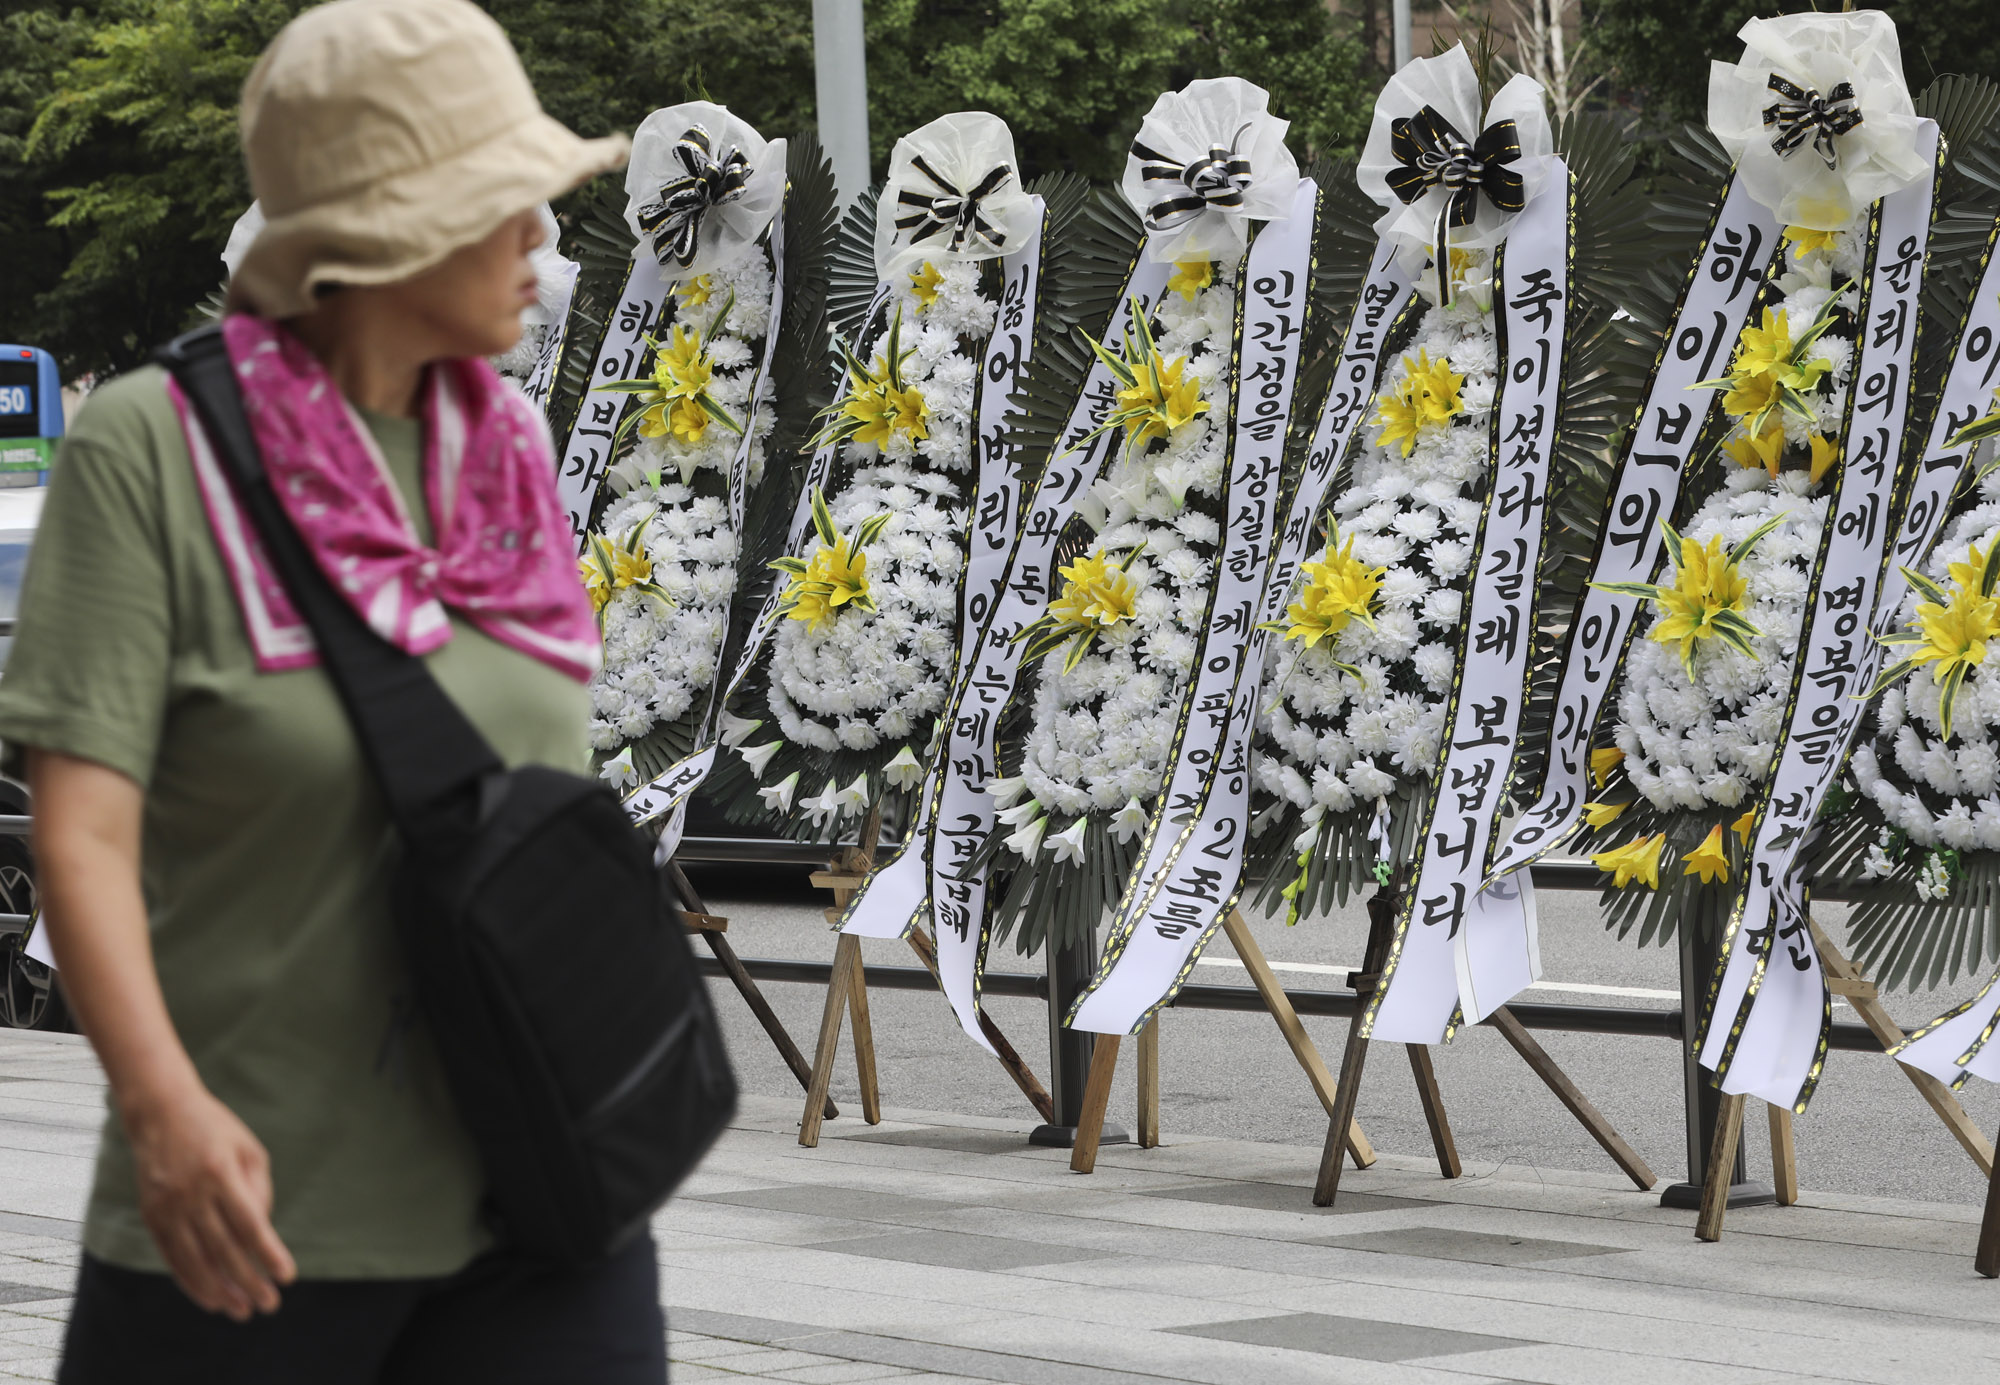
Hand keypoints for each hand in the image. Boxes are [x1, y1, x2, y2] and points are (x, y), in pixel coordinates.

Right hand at [123, 1082, 296, 1319]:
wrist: (160, 1113)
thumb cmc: (215, 1130)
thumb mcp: (248, 1150)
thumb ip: (258, 1191)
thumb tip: (262, 1236)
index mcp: (221, 1173)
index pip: (249, 1224)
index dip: (268, 1254)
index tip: (286, 1276)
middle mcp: (192, 1193)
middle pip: (223, 1248)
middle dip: (248, 1281)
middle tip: (268, 1305)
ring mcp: (167, 1206)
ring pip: (195, 1259)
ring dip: (220, 1290)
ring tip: (241, 1311)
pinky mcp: (151, 1216)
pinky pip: (172, 1257)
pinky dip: (190, 1281)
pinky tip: (210, 1298)